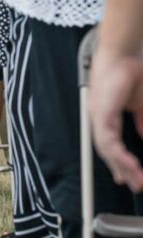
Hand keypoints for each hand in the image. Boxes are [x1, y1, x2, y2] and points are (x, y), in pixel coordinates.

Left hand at [90, 47, 142, 191]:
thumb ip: (141, 119)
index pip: (110, 144)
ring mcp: (98, 116)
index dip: (119, 161)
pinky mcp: (100, 114)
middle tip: (135, 184)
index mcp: (106, 114)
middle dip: (123, 169)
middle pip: (108, 151)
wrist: (125, 53)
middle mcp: (99, 117)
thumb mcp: (139, 103)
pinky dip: (119, 156)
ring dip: (123, 166)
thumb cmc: (131, 71)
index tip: (128, 176)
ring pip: (107, 150)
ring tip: (136, 180)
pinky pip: (108, 141)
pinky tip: (129, 166)